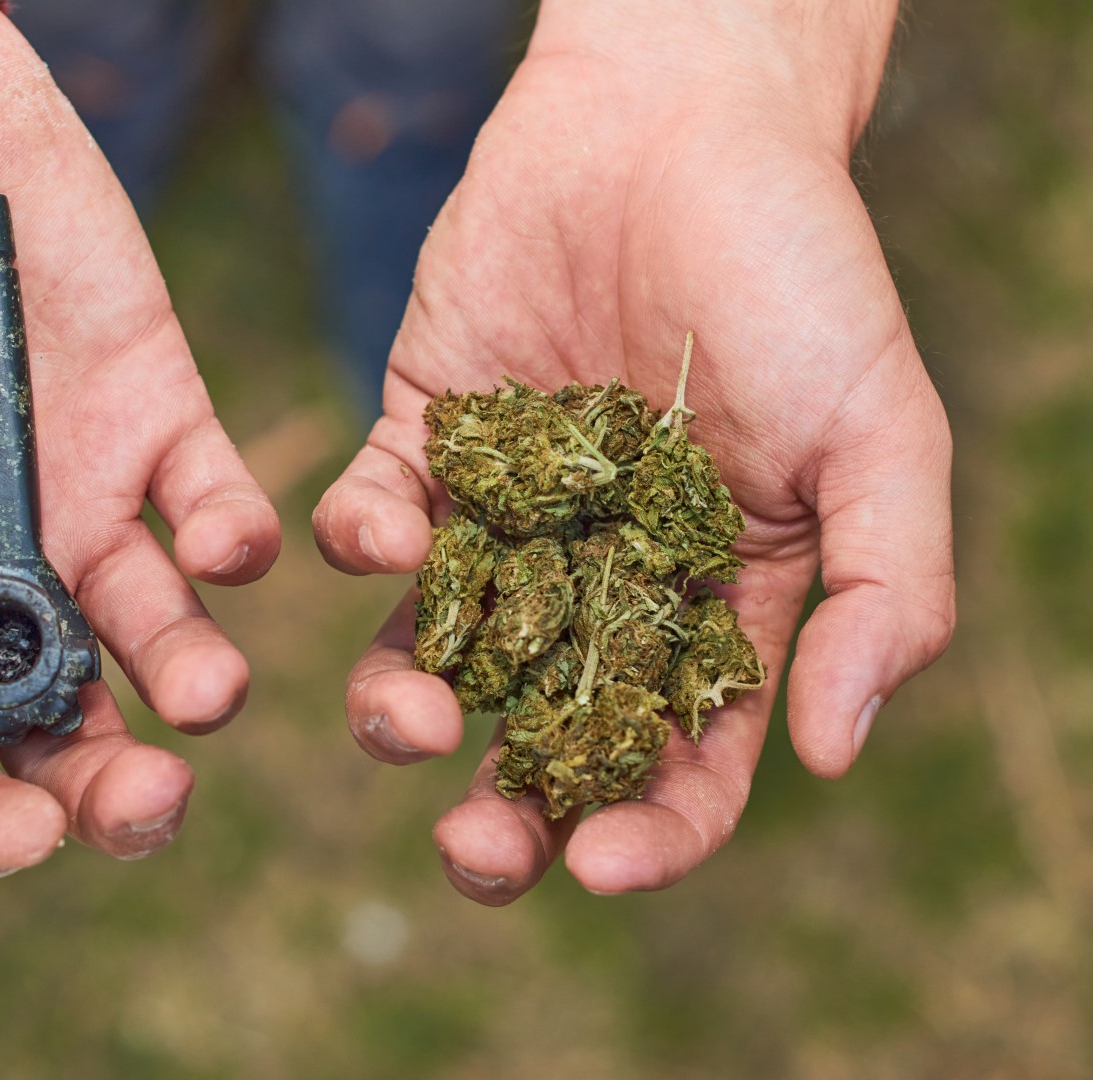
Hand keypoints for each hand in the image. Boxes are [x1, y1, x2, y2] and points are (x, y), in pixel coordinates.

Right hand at [0, 0, 279, 875]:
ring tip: (203, 691)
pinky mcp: (158, 414)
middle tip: (147, 794)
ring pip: (159, 636)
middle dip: (110, 787)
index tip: (25, 838)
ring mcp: (78, 495)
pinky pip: (220, 507)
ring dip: (197, 683)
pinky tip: (223, 544)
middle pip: (64, 726)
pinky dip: (239, 543)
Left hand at [314, 0, 953, 902]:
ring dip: (406, 707)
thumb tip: (831, 754)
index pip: (684, 754)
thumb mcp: (877, 436)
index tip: (602, 865)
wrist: (678, 120)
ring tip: (403, 720)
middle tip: (473, 852)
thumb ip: (880, 594)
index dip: (652, 825)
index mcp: (715, 599)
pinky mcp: (425, 439)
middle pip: (544, 733)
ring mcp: (504, 514)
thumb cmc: (796, 272)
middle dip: (505, 810)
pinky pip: (375, 523)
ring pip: (437, 652)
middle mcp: (600, 577)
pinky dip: (363, 546)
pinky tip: (378, 539)